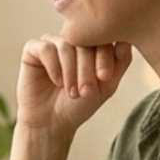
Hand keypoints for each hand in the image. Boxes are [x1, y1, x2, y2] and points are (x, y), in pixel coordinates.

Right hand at [17, 32, 132, 138]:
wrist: (52, 122)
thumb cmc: (79, 104)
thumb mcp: (106, 86)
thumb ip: (120, 63)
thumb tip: (126, 42)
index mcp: (91, 44)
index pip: (102, 37)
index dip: (105, 56)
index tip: (105, 78)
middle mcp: (71, 40)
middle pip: (84, 40)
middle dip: (87, 67)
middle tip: (87, 91)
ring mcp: (52, 43)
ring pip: (65, 44)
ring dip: (70, 70)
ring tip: (72, 91)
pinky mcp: (33, 49)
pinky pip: (45, 48)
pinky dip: (53, 65)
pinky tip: (56, 81)